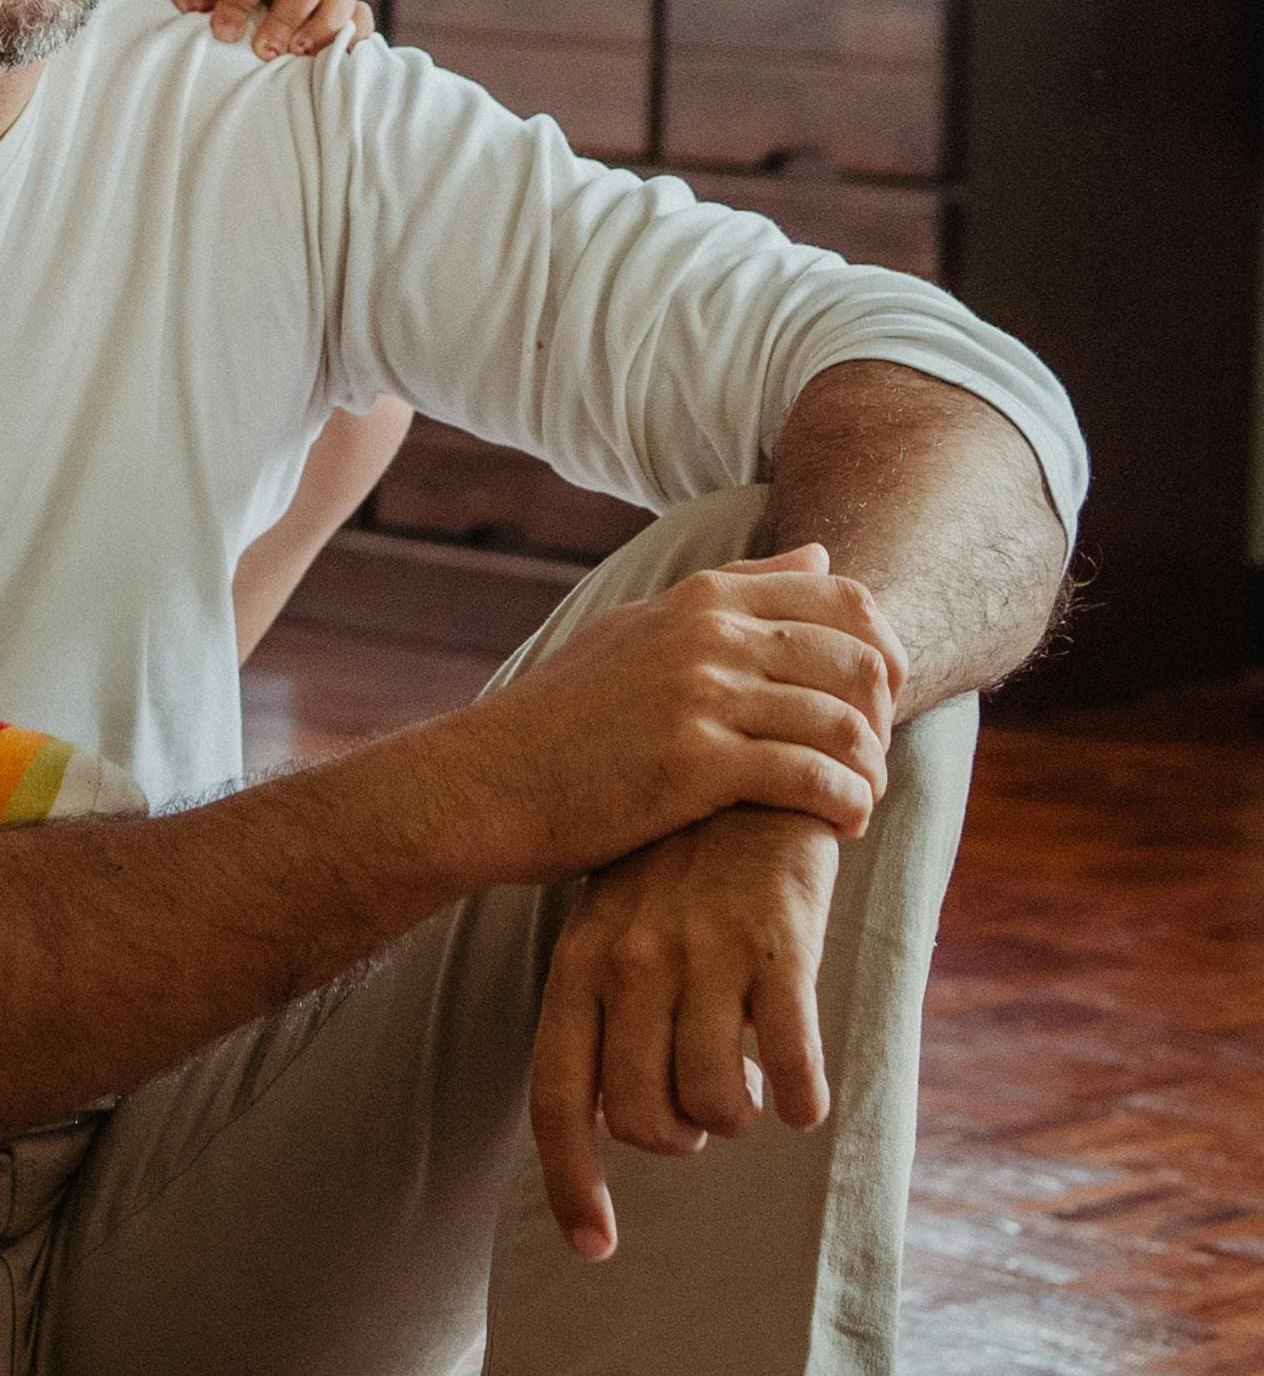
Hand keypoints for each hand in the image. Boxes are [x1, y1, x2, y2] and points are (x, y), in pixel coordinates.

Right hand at [452, 547, 903, 885]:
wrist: (489, 781)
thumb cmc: (565, 716)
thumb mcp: (644, 629)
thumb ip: (736, 589)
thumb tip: (820, 552)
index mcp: (702, 599)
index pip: (841, 596)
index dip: (883, 648)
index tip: (881, 698)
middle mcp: (710, 636)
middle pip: (856, 658)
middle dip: (885, 715)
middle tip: (875, 757)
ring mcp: (704, 697)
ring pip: (841, 722)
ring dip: (871, 769)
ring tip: (863, 800)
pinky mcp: (696, 765)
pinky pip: (809, 776)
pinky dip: (844, 803)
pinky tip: (843, 824)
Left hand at [529, 808, 841, 1260]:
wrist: (754, 770)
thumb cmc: (678, 867)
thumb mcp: (613, 924)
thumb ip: (602, 1013)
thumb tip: (609, 1122)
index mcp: (581, 961)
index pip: (560, 1098)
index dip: (572, 1183)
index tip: (596, 1249)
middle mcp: (633, 961)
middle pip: (642, 1117)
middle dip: (678, 1139)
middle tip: (705, 1112)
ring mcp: (704, 952)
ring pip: (714, 1101)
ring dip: (737, 1116)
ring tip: (751, 1088)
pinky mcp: (779, 945)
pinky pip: (788, 1064)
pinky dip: (800, 1099)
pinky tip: (804, 1094)